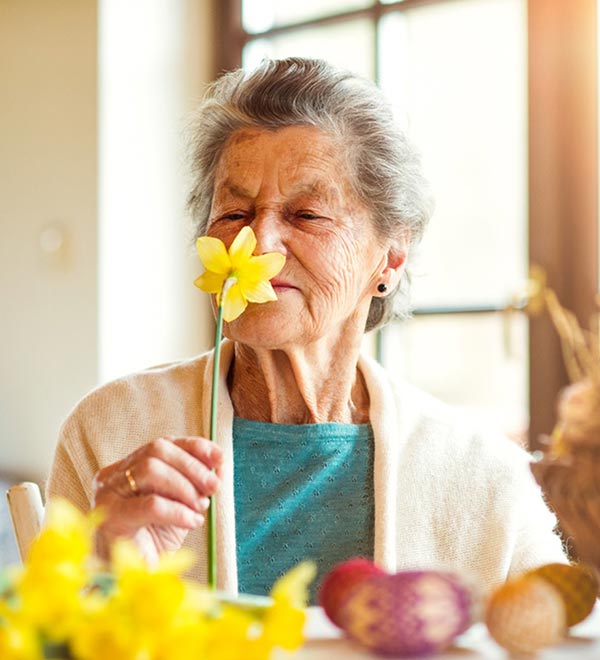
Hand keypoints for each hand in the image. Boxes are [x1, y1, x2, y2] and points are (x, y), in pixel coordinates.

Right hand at [92, 436, 222, 564]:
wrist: (132, 586)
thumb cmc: (154, 543)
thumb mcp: (180, 505)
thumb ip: (195, 483)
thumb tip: (219, 464)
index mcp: (127, 468)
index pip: (163, 444)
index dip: (194, 447)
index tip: (220, 458)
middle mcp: (112, 477)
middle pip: (156, 450)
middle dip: (192, 466)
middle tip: (213, 489)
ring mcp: (107, 496)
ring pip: (150, 470)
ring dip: (185, 487)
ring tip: (199, 508)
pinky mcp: (109, 520)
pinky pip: (150, 504)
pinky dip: (178, 510)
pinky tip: (191, 521)